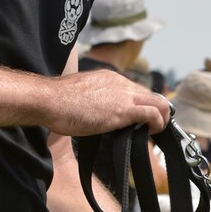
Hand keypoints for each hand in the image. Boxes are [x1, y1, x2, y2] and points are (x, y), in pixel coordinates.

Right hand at [47, 71, 169, 135]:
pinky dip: (158, 124)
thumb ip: (94, 100)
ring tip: (154, 131)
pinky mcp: (124, 110)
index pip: (135, 90)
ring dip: (161, 118)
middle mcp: (120, 83)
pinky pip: (153, 114)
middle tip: (148, 128)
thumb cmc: (57, 102)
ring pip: (159, 102)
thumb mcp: (81, 96)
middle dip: (155, 112)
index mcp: (109, 78)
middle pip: (150, 95)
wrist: (49, 100)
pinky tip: (151, 133)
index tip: (139, 119)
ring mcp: (124, 95)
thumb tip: (97, 112)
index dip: (141, 106)